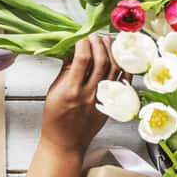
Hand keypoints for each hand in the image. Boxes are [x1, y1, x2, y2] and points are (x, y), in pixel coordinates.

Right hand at [41, 34, 126, 155]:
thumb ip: (64, 72)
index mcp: (71, 91)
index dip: (83, 44)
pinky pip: (123, 83)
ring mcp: (103, 99)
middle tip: (94, 35)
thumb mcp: (52, 92)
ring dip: (112, 51)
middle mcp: (89, 94)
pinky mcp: (111, 104)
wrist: (65, 142)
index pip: (81, 60)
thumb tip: (72, 54)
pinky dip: (123, 68)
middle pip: (101, 61)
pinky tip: (120, 58)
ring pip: (114, 69)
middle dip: (98, 43)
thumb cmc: (55, 120)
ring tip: (107, 40)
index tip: (80, 37)